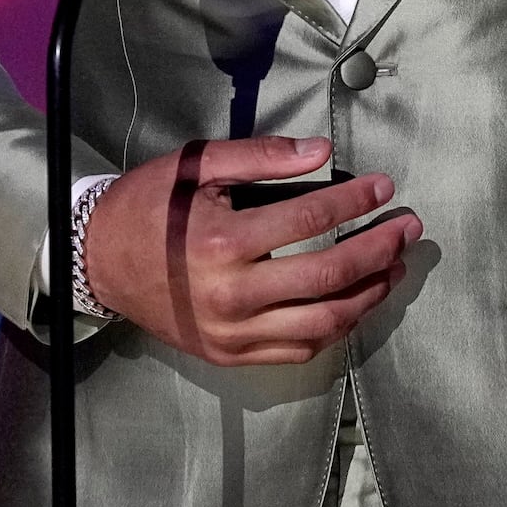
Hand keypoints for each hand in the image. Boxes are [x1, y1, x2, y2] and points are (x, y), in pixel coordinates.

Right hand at [81, 135, 418, 366]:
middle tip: (408, 228)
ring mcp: (232, 332)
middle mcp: (231, 295)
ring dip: (369, 294)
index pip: (310, 220)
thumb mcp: (197, 165)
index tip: (384, 187)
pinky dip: (336, 327)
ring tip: (394, 267)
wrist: (98, 261)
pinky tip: (357, 301)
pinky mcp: (230, 354)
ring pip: (322, 322)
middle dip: (378, 250)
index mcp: (223, 243)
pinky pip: (298, 349)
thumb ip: (261, 157)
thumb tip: (322, 152)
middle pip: (329, 276)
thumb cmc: (150, 206)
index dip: (355, 202)